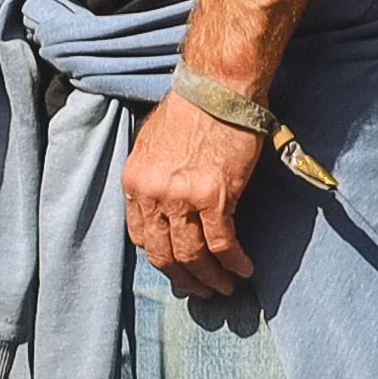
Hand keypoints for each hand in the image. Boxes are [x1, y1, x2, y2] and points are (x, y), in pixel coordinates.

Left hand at [120, 88, 263, 299]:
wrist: (217, 87)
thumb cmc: (191, 108)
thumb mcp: (154, 144)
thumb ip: (154, 178)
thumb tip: (166, 204)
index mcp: (134, 182)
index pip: (140, 236)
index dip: (160, 257)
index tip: (175, 268)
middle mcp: (153, 195)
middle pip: (163, 254)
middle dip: (183, 279)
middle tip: (200, 291)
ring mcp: (182, 198)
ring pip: (192, 255)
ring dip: (210, 278)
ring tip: (224, 288)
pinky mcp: (215, 197)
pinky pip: (222, 243)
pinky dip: (233, 262)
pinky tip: (243, 269)